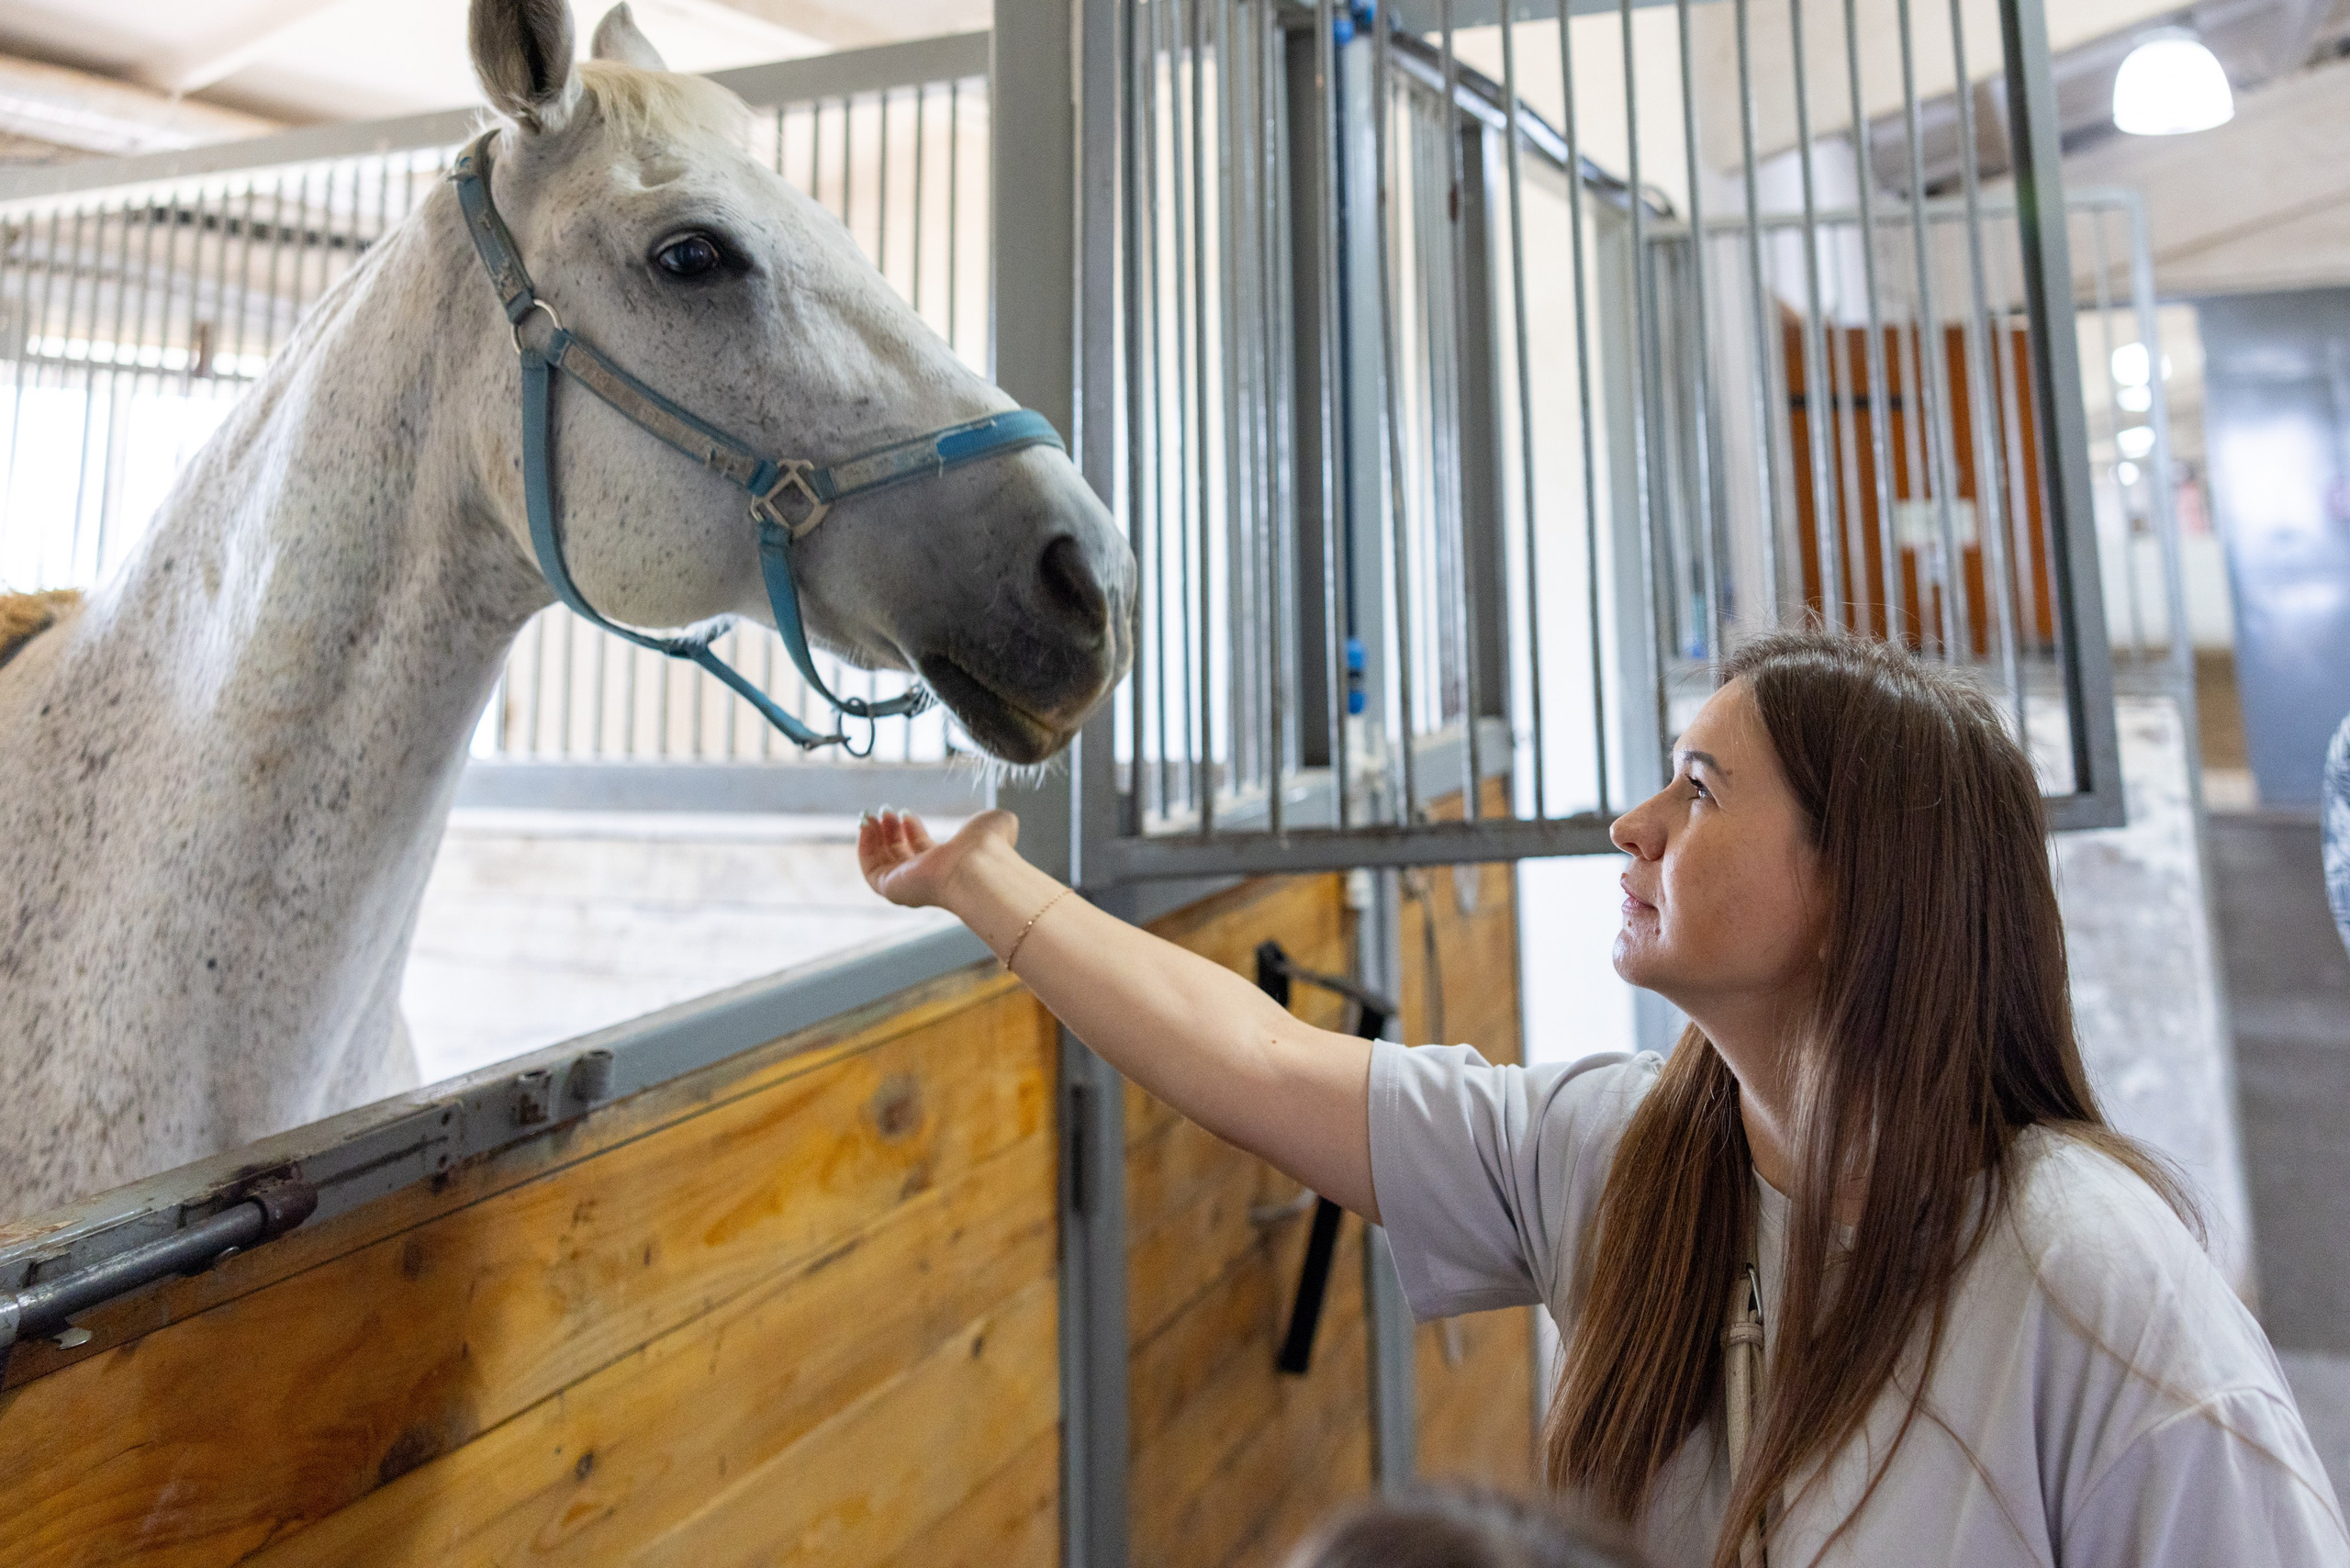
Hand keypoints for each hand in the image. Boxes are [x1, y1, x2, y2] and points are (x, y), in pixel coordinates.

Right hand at [858, 807, 1019, 910]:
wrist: (977, 867)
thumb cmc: (989, 847)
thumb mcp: (995, 825)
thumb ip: (994, 822)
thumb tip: (1002, 821)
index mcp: (950, 867)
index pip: (924, 852)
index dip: (912, 831)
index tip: (904, 813)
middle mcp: (928, 879)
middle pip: (901, 858)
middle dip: (891, 832)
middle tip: (886, 811)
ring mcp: (908, 886)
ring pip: (883, 863)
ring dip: (875, 837)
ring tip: (872, 815)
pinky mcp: (891, 889)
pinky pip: (870, 869)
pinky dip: (864, 847)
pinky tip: (866, 826)